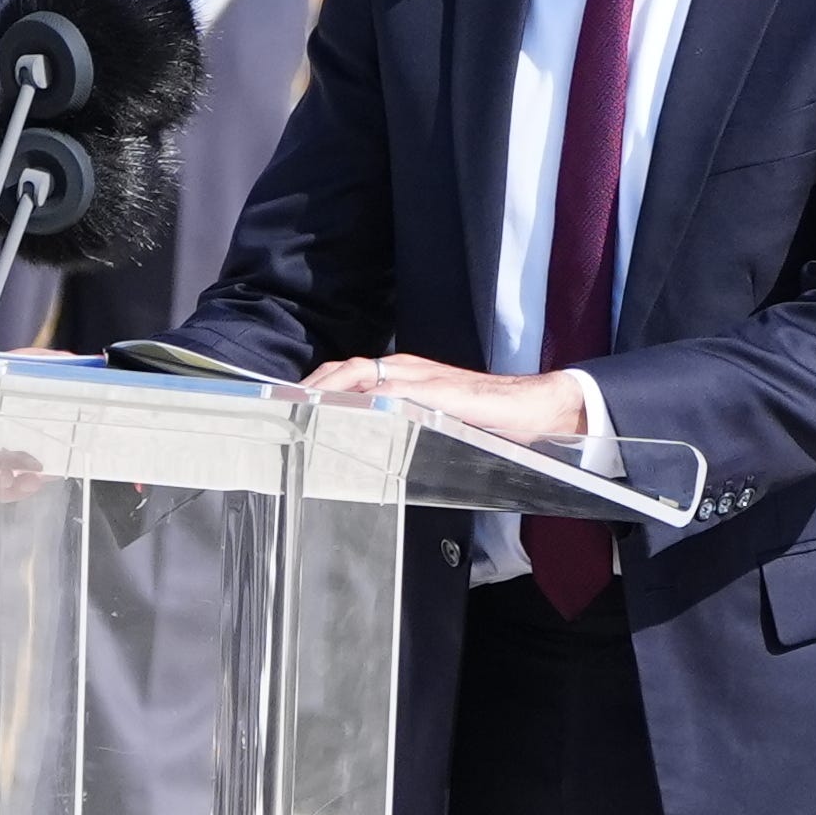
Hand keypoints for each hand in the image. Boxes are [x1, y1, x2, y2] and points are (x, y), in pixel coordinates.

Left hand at [311, 352, 599, 444]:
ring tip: (300, 405)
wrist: (533, 408)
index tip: (288, 403)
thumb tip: (368, 445)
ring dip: (328, 387)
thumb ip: (403, 424)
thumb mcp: (434, 421)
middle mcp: (407, 370)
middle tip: (282, 406)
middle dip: (311, 385)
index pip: (348, 374)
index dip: (316, 385)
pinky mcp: (437, 392)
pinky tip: (345, 411)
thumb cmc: (488, 419)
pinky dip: (364, 398)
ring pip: (362, 374)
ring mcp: (421, 378)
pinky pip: (392, 392)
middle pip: (346, 369)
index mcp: (403, 377)